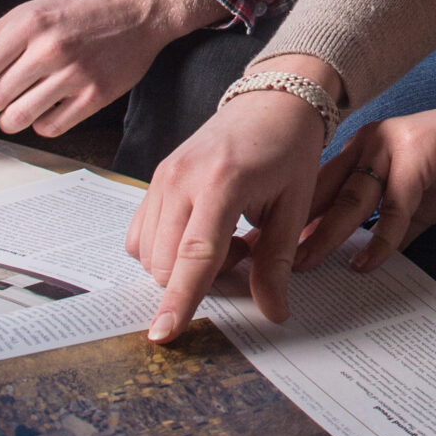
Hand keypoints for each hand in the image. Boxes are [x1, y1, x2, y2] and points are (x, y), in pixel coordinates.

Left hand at [0, 0, 214, 138]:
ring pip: (18, 118)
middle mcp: (50, 50)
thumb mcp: (30, 10)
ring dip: (8, 119)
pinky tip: (44, 109)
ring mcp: (74, 75)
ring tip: (14, 108)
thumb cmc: (82, 8)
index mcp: (29, 25)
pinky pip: (51, 128)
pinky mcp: (95, 95)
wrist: (139, 10)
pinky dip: (40, 124)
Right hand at [129, 62, 337, 335]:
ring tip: (226, 238)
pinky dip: (166, 249)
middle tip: (243, 250)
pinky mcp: (155, 178)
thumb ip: (277, 262)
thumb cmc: (289, 150)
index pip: (195, 254)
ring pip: (149, 253)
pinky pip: (141, 234)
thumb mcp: (294, 207)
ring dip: (182, 265)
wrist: (271, 102)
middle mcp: (182, 179)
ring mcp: (163, 176)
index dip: (180, 299)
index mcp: (223, 183)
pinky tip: (201, 232)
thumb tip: (273, 313)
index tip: (163, 333)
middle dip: (198, 279)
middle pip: (166, 262)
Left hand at [297, 95, 435, 275]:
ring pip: (353, 196)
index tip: (276, 250)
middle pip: (327, 191)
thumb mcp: (416, 203)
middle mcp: (371, 142)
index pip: (322, 187)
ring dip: (328, 234)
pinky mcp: (418, 152)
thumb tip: (363, 262)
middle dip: (302, 228)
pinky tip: (366, 262)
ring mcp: (394, 144)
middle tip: (279, 263)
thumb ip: (390, 226)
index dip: (299, 218)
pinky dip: (380, 238)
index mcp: (364, 150)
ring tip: (309, 263)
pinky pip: (394, 205)